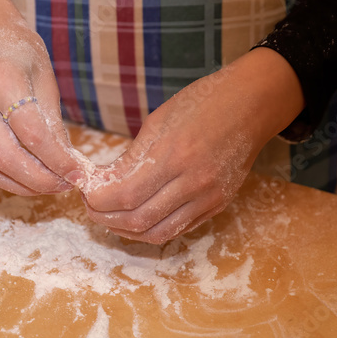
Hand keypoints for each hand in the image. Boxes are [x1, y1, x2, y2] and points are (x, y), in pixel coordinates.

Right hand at [0, 0, 85, 195]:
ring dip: (22, 185)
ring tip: (48, 187)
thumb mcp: (45, 77)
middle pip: (7, 156)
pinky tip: (26, 179)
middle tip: (65, 186)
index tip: (77, 174)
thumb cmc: (18, 50)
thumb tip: (67, 164)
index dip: (57, 161)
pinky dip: (3, 178)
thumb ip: (53, 122)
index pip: (32, 134)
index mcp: (2, 78)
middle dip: (40, 180)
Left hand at [80, 48, 303, 243]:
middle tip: (91, 207)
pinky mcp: (217, 205)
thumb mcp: (159, 122)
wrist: (251, 105)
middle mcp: (194, 183)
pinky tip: (136, 217)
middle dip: (106, 218)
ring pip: (158, 233)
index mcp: (175, 155)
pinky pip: (178, 228)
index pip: (125, 195)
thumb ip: (132, 158)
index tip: (84, 193)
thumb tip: (103, 183)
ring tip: (110, 217)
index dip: (98, 201)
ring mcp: (209, 198)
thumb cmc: (203, 104)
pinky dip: (152, 228)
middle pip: (138, 220)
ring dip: (127, 230)